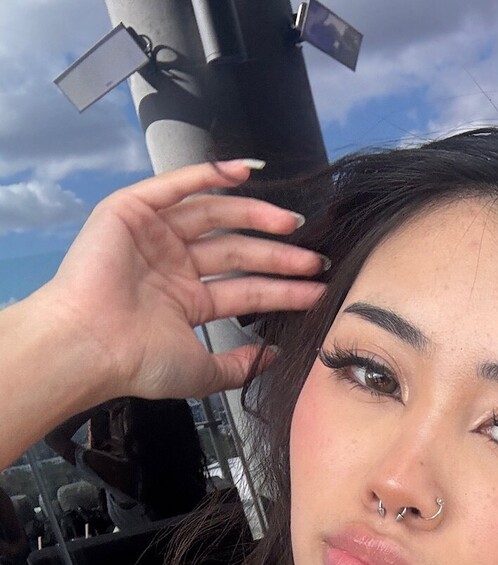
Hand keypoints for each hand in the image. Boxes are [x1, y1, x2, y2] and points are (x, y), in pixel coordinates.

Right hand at [35, 159, 326, 401]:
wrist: (92, 346)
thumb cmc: (139, 363)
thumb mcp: (203, 372)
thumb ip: (240, 366)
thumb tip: (273, 359)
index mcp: (186, 301)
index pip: (246, 288)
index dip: (283, 288)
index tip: (318, 287)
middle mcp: (172, 266)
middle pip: (237, 252)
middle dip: (278, 255)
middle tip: (315, 258)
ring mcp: (153, 237)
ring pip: (215, 217)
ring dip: (255, 216)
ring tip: (292, 225)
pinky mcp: (131, 212)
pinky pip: (175, 185)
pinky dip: (208, 174)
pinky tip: (244, 172)